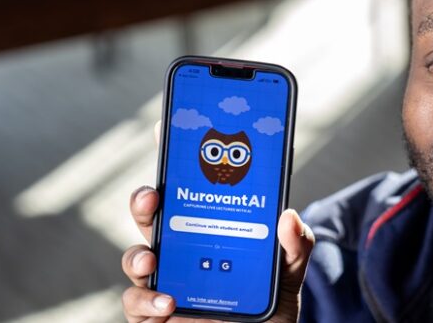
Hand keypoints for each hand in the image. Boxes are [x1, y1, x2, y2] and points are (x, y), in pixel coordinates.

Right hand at [121, 122, 314, 322]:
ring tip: (153, 259)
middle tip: (154, 194)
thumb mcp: (289, 271)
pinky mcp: (156, 314)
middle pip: (152, 216)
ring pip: (137, 259)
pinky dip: (146, 301)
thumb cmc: (269, 306)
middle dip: (145, 199)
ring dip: (138, 255)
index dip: (174, 158)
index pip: (186, 189)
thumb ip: (295, 245)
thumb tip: (288, 217)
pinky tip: (167, 300)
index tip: (167, 129)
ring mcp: (165, 281)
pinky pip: (137, 304)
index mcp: (207, 228)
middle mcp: (181, 250)